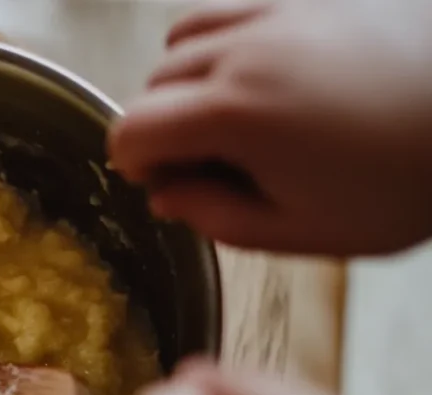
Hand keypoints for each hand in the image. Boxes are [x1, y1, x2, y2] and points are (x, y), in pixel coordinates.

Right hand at [108, 0, 431, 255]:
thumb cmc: (402, 184)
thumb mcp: (301, 230)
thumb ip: (215, 217)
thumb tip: (165, 195)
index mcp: (237, 113)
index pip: (134, 129)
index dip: (133, 163)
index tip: (162, 182)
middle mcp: (246, 49)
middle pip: (154, 83)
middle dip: (163, 126)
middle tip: (207, 161)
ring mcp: (278, 12)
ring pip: (182, 37)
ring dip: (183, 79)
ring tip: (226, 112)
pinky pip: (228, 6)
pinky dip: (217, 41)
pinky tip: (250, 71)